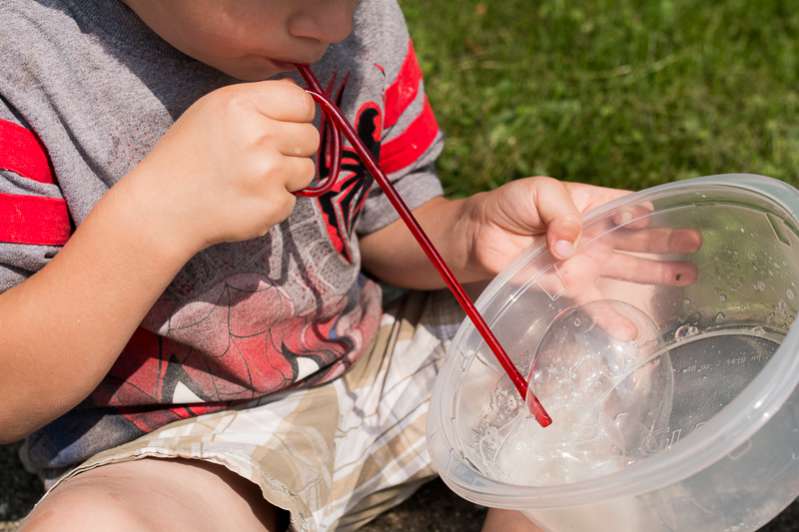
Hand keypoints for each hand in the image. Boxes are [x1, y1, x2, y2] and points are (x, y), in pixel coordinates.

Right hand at [125, 79, 319, 253]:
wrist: (163, 207)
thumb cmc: (188, 155)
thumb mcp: (214, 110)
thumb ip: (259, 101)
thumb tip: (305, 101)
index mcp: (242, 104)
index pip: (303, 102)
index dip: (297, 115)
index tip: (282, 126)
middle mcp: (259, 135)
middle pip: (311, 136)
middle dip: (293, 147)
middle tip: (261, 157)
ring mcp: (269, 172)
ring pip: (307, 169)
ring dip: (287, 176)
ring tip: (252, 178)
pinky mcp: (273, 204)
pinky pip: (294, 199)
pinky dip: (275, 202)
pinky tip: (247, 199)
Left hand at [468, 177, 701, 338]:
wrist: (480, 235)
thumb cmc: (511, 205)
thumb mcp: (539, 192)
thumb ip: (563, 214)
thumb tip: (572, 246)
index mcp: (591, 205)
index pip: (628, 207)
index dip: (649, 210)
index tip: (673, 213)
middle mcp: (594, 235)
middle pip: (638, 239)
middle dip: (667, 240)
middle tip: (697, 243)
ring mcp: (584, 263)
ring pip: (626, 269)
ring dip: (656, 273)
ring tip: (688, 275)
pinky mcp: (567, 287)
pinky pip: (593, 304)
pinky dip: (611, 318)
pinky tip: (633, 330)